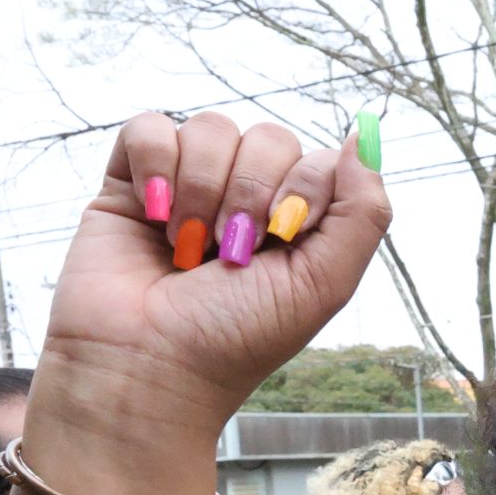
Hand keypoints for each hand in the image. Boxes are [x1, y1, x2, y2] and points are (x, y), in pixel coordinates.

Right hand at [43, 112, 393, 439]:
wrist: (147, 367)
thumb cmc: (236, 338)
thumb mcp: (323, 283)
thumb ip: (362, 212)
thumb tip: (364, 136)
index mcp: (296, 222)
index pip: (318, 160)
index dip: (302, 189)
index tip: (281, 241)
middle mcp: (246, 198)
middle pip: (268, 137)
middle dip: (251, 193)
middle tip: (230, 251)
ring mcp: (189, 186)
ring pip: (211, 127)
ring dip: (203, 188)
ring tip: (188, 247)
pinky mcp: (130, 183)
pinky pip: (149, 127)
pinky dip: (155, 164)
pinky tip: (153, 213)